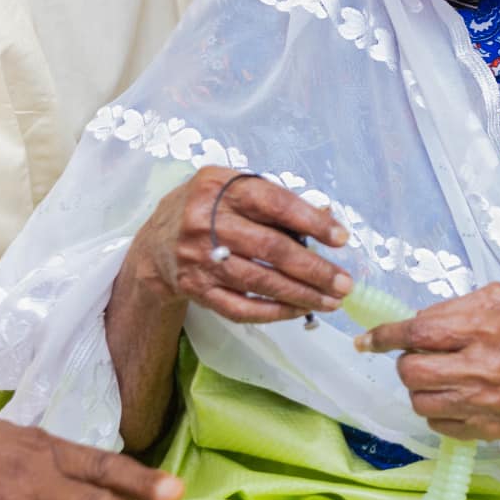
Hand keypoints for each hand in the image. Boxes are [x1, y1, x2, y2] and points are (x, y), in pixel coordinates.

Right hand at [121, 167, 352, 324]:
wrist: (154, 242)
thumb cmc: (209, 209)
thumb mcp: (236, 188)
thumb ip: (278, 200)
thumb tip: (328, 217)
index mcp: (220, 188)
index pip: (275, 204)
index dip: (312, 222)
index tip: (342, 239)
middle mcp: (205, 221)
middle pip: (270, 248)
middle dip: (314, 269)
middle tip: (344, 283)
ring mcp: (198, 258)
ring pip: (259, 281)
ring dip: (301, 295)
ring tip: (331, 301)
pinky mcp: (195, 289)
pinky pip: (240, 307)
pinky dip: (273, 312)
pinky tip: (298, 311)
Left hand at [359, 282, 499, 440]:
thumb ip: (457, 305)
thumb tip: (417, 321)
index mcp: (486, 328)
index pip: (418, 333)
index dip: (385, 336)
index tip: (367, 340)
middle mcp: (482, 367)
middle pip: (410, 371)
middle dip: (407, 361)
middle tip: (424, 355)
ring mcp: (482, 403)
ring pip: (418, 401)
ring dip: (421, 387)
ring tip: (443, 376)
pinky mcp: (483, 429)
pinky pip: (436, 424)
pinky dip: (439, 409)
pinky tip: (457, 395)